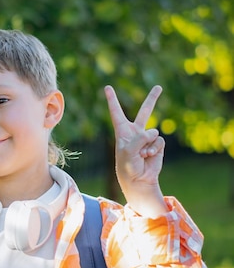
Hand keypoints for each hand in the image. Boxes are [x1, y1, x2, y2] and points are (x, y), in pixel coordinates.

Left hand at [105, 85, 166, 215]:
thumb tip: (153, 132)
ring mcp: (147, 138)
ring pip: (153, 130)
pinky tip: (149, 156)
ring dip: (148, 144)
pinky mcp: (157, 144)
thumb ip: (139, 138)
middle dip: (152, 99)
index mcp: (122, 132)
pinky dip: (155, 149)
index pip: (117, 112)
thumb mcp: (128, 151)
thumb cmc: (128, 166)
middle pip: (144, 112)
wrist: (139, 180)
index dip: (112, 100)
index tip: (107, 87)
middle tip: (159, 87)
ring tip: (142, 154)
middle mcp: (135, 132)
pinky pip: (159, 141)